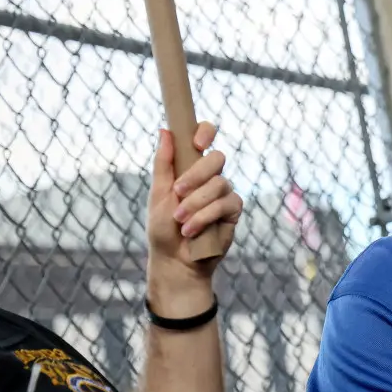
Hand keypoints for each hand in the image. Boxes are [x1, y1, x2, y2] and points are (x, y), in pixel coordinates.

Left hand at [146, 123, 242, 314]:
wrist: (174, 260)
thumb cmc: (163, 228)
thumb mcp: (158, 194)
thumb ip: (163, 164)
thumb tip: (164, 131)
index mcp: (191, 167)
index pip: (205, 137)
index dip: (205, 133)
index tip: (196, 144)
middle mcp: (211, 177)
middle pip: (217, 158)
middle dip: (196, 175)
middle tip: (178, 193)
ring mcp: (224, 193)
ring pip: (219, 183)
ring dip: (196, 203)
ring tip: (181, 221)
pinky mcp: (233, 211)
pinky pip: (225, 204)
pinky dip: (205, 216)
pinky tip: (192, 230)